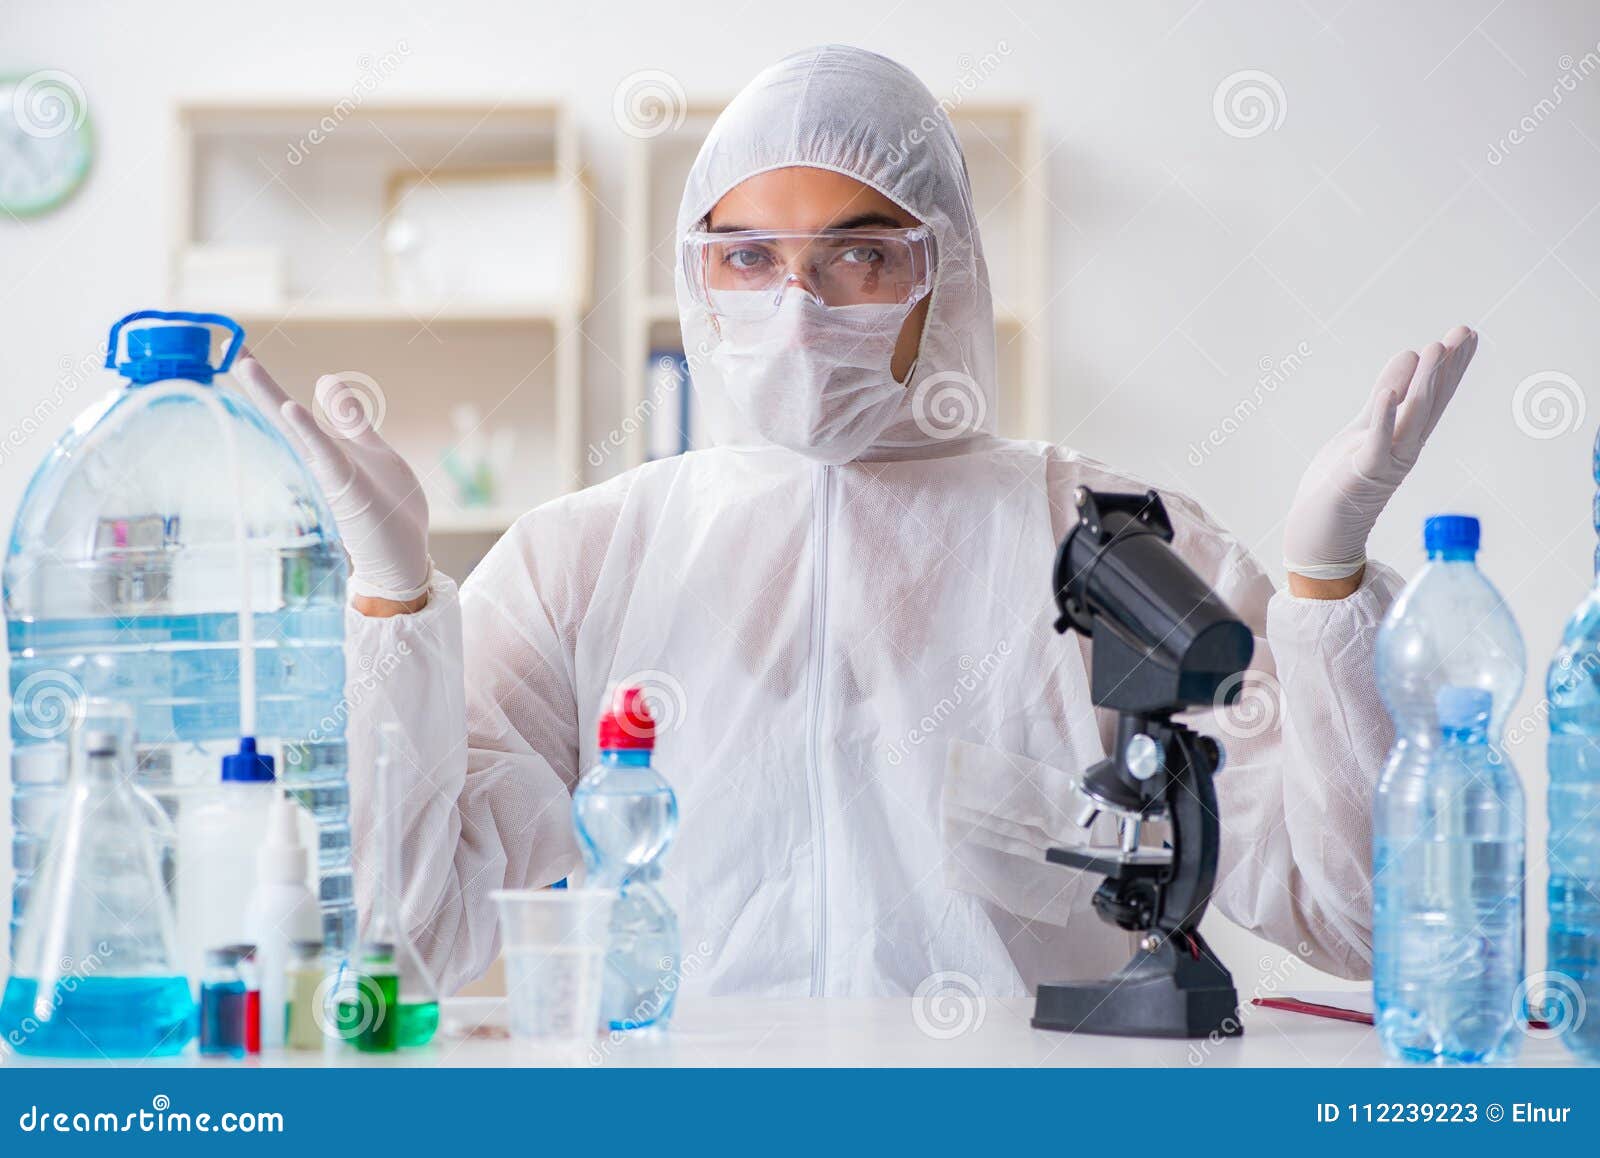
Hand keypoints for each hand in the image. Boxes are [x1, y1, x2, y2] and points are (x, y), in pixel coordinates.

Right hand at [235, 355, 431, 605]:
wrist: (404, 556)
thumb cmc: (388, 507)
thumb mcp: (370, 450)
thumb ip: (348, 418)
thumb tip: (324, 378)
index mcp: (325, 450)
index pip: (290, 411)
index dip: (266, 383)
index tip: (239, 348)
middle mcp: (320, 462)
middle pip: (283, 418)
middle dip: (257, 386)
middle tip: (229, 349)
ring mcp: (330, 477)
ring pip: (296, 434)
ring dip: (271, 399)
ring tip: (246, 364)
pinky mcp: (347, 490)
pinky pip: (325, 456)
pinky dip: (308, 432)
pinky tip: (290, 408)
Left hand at [1284, 324, 1477, 583]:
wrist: (1319, 534)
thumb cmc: (1340, 484)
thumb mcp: (1362, 429)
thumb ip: (1384, 397)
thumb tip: (1409, 356)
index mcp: (1403, 437)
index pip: (1432, 396)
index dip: (1450, 366)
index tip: (1466, 334)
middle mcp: (1402, 449)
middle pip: (1430, 403)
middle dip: (1447, 368)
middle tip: (1464, 332)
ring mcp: (1385, 461)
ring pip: (1410, 417)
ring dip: (1423, 383)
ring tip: (1435, 348)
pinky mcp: (1362, 473)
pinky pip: (1376, 442)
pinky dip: (1383, 417)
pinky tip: (1390, 392)